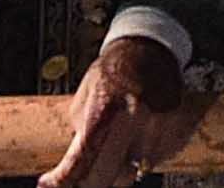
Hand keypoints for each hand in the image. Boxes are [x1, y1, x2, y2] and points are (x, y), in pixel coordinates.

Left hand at [39, 30, 201, 187]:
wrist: (149, 49)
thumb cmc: (115, 68)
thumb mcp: (85, 95)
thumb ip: (82, 130)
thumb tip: (76, 162)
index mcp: (106, 110)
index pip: (81, 160)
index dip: (61, 179)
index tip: (48, 184)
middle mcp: (133, 121)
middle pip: (106, 176)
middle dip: (90, 179)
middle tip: (82, 173)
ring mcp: (157, 128)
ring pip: (133, 172)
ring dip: (123, 165)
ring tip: (120, 140)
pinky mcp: (175, 131)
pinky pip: (154, 160)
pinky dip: (144, 156)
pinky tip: (139, 136)